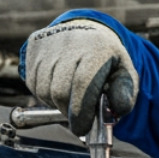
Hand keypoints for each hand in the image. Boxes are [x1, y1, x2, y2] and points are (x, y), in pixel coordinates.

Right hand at [24, 19, 138, 136]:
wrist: (86, 29)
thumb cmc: (106, 59)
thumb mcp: (125, 74)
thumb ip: (125, 94)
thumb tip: (118, 109)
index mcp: (98, 48)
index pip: (82, 84)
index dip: (80, 111)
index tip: (82, 128)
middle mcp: (70, 42)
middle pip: (60, 91)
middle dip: (69, 111)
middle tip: (80, 115)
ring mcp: (49, 43)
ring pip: (44, 90)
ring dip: (57, 103)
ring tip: (71, 96)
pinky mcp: (34, 46)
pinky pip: (33, 83)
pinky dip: (45, 93)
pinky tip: (58, 85)